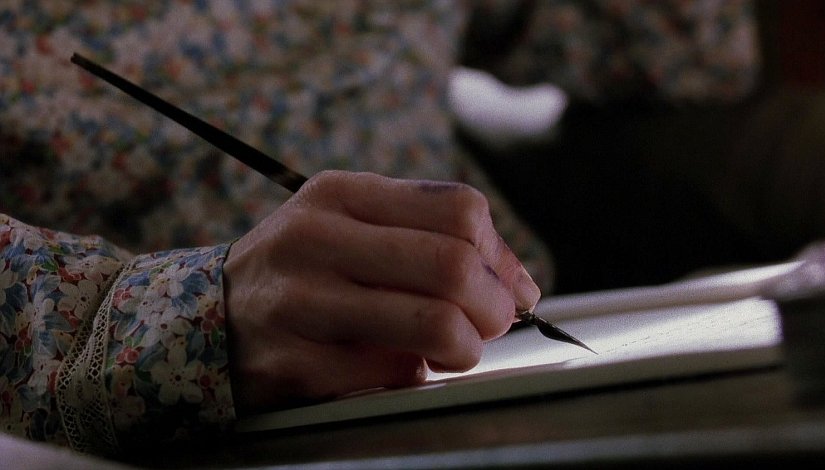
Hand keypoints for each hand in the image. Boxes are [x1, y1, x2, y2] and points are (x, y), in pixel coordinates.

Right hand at [222, 171, 539, 411]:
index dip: (501, 255)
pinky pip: (392, 374)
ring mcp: (300, 303)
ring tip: (456, 349)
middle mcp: (316, 239)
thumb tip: (520, 282)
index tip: (509, 286)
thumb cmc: (302, 270)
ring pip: (433, 323)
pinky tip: (397, 365)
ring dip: (465, 347)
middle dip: (494, 306)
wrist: (207, 318)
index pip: (459, 210)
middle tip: (490, 324)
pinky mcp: (293, 365)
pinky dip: (413, 374)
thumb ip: (428, 236)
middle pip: (453, 264)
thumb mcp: (349, 226)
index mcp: (339, 194)